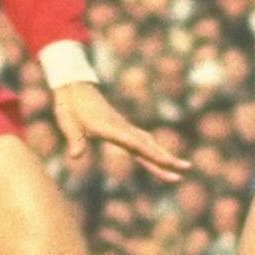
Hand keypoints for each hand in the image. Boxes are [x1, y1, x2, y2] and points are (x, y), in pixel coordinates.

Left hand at [49, 80, 188, 180]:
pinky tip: (155, 152)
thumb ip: (74, 140)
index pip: (137, 146)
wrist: (73, 85)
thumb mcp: (67, 123)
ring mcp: (123, 127)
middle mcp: (122, 128)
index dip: (154, 157)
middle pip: (149, 147)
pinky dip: (152, 149)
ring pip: (148, 144)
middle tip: (186, 170)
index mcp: (111, 129)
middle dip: (167, 160)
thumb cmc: (69, 105)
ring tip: (178, 167)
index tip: (170, 165)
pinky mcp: (120, 127)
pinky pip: (141, 140)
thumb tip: (75, 156)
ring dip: (163, 156)